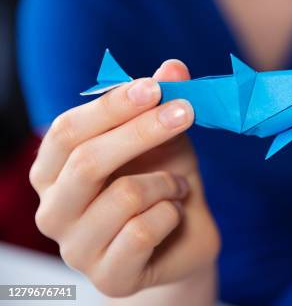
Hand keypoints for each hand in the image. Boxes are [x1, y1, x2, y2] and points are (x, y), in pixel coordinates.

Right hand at [30, 60, 219, 296]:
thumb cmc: (162, 181)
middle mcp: (52, 210)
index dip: (112, 106)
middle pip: (87, 161)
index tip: (156, 86)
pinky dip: (171, 214)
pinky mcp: (108, 278)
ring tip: (176, 186)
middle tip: (186, 111)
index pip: (67, 131)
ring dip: (166, 183)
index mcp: (52, 171)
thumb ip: (161, 102)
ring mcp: (75, 249)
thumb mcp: (163, 136)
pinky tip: (174, 215)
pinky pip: (142, 232)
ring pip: (123, 196)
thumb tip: (173, 65)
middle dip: (143, 131)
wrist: (182, 238)